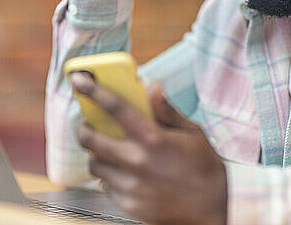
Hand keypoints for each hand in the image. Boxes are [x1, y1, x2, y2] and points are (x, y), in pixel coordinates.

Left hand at [69, 73, 226, 224]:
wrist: (211, 212)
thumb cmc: (205, 168)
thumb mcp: (193, 133)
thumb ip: (167, 111)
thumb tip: (152, 86)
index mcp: (153, 138)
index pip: (115, 107)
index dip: (93, 90)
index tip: (79, 79)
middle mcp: (137, 161)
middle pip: (91, 139)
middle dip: (84, 128)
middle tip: (88, 125)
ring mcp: (131, 185)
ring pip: (94, 163)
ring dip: (96, 153)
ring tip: (109, 150)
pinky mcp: (128, 204)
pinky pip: (106, 185)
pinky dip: (109, 175)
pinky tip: (124, 172)